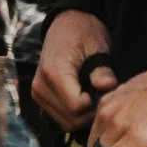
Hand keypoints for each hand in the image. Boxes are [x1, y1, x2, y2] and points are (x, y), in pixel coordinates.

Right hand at [33, 10, 113, 130]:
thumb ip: (102, 68)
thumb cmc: (84, 32)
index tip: (108, 91)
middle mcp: (40, 85)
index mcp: (53, 72)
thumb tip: (108, 86)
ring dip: (84, 115)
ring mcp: (37, 92)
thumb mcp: (97, 45)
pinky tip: (85, 97)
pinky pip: (61, 117)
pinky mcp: (39, 96)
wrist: (65, 24)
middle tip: (104, 95)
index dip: (97, 105)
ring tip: (94, 95)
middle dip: (91, 113)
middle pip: (71, 118)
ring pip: (66, 122)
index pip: (77, 107)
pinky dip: (75, 114)